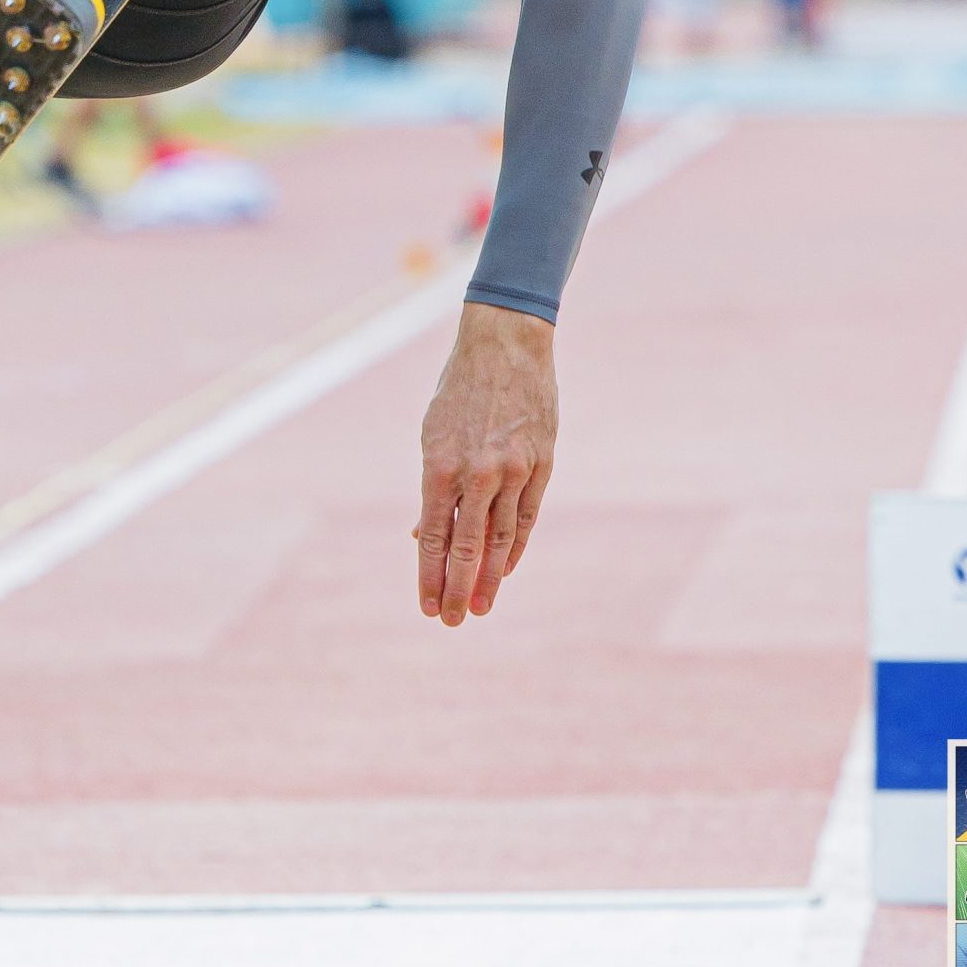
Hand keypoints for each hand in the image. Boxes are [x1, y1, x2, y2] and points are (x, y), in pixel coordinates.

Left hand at [414, 300, 557, 627]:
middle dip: (459, 589)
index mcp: (441, 465)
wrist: (506, 344)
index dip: (431, 575)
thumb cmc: (459, 391)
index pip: (435, 537)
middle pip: (468, 547)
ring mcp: (514, 470)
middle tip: (452, 622)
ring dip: (490, 578)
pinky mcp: (542, 464)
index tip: (427, 607)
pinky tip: (506, 569)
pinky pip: (527, 517)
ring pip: (501, 538)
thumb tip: (425, 535)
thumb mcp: (433, 434)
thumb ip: (433, 488)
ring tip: (480, 607)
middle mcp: (479, 473)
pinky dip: (515, 546)